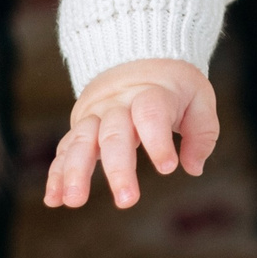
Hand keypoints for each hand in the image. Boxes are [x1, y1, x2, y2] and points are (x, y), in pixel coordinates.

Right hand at [43, 57, 217, 209]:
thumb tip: (193, 167)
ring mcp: (95, 115)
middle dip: (118, 168)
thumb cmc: (173, 87)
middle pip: (114, 134)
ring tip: (74, 200)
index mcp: (151, 94)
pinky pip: (65, 149)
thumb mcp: (199, 98)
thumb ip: (202, 133)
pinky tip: (54, 199)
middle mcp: (119, 104)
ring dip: (76, 171)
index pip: (151, 114)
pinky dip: (57, 173)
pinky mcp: (81, 126)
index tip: (168, 168)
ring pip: (81, 140)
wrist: (138, 56)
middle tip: (127, 201)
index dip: (158, 140)